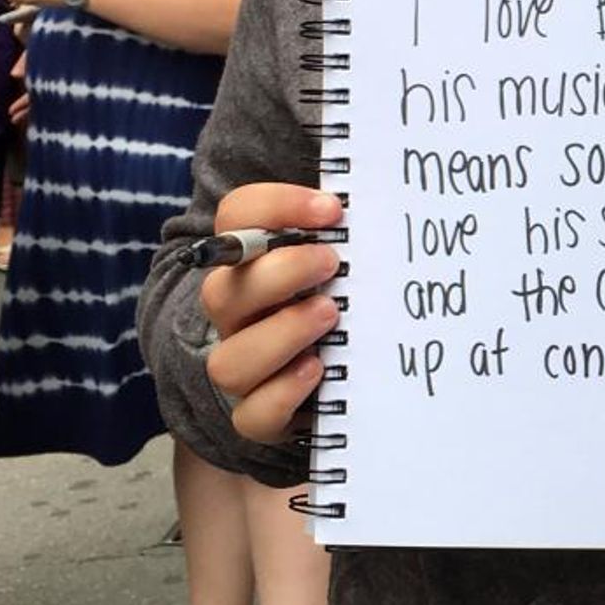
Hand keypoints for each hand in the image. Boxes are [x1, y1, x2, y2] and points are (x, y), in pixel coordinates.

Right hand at [202, 183, 343, 444]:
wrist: (332, 379)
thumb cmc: (341, 298)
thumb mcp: (343, 261)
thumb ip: (349, 231)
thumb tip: (384, 188)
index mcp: (251, 265)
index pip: (236, 218)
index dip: (276, 206)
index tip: (333, 209)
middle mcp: (237, 316)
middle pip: (220, 291)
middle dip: (280, 272)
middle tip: (332, 263)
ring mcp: (244, 369)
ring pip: (229, 361)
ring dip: (282, 334)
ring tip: (332, 315)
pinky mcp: (259, 416)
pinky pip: (252, 415)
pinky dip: (283, 393)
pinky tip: (318, 369)